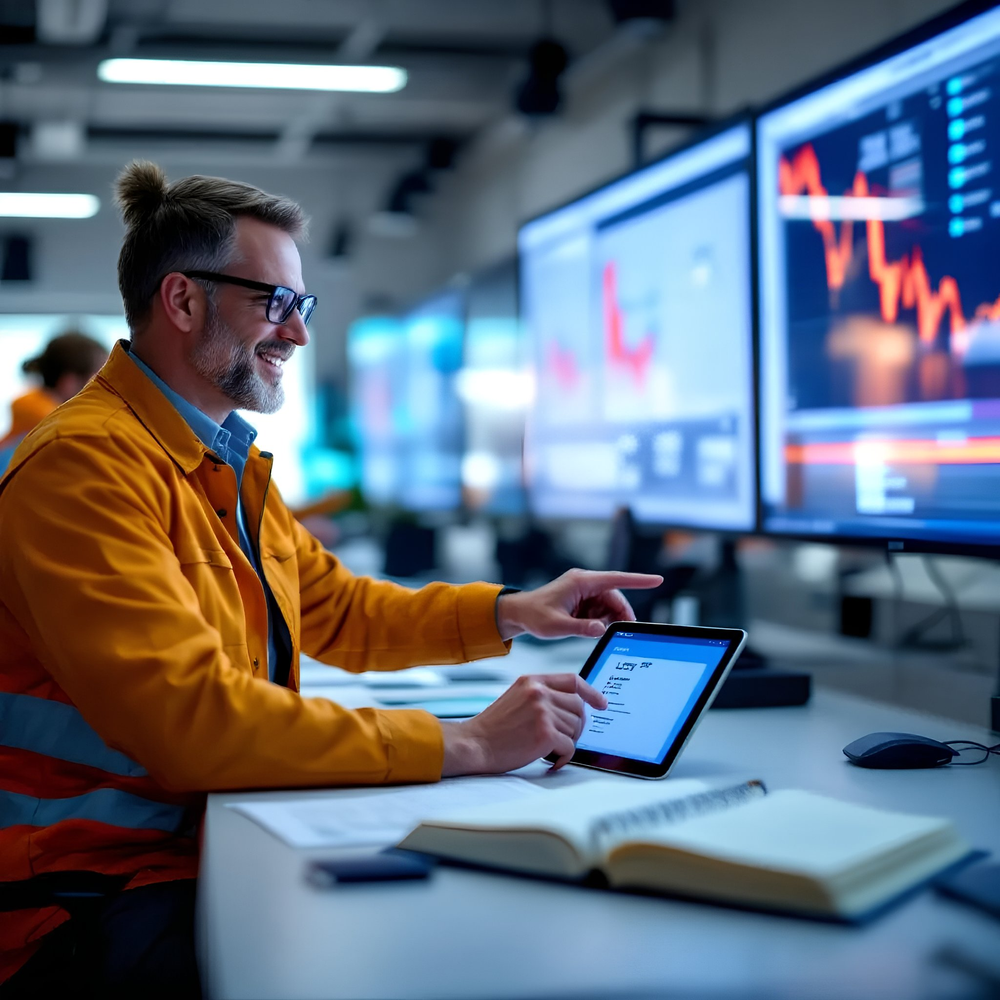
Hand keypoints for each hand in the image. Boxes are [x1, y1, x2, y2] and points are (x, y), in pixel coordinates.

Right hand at [441, 673, 607, 774]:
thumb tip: (573, 706)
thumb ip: (541, 696)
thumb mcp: (516, 698)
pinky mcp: (545, 733)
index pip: (573, 680)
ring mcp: (543, 711)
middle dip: (576, 726)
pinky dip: (563, 757)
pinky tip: (549, 760)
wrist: (475, 744)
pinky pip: (570, 747)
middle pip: (579, 707)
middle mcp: (539, 692)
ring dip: (566, 743)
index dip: (591, 692)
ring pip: (575, 728)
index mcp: (532, 681)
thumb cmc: (494, 728)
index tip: (602, 703)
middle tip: (562, 739)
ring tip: (546, 749)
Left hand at [496, 568, 662, 640]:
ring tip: (595, 630)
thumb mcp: (557, 626)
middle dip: (620, 614)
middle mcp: (585, 583)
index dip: (639, 580)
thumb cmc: (535, 615)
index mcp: (581, 582)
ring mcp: (584, 590)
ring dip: (608, 619)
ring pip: (609, 604)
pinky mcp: (582, 599)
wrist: (519, 613)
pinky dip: (600, 620)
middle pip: (615, 596)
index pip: (616, 580)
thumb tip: (601, 629)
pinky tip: (589, 627)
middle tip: (623, 632)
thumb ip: (580, 628)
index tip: (657, 580)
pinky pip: (600, 609)